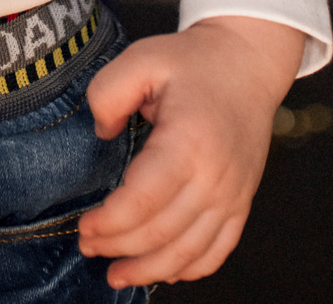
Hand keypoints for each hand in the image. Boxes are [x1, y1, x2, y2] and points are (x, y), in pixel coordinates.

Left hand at [77, 14, 305, 287]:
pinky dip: (189, 268)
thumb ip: (108, 92)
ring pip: (190, 253)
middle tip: (88, 246)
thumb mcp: (142, 58)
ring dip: (150, 270)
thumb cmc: (194, 63)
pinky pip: (218, 250)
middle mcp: (216, 176)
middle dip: (119, 247)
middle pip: (162, 233)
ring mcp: (233, 194)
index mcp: (189, 142)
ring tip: (117, 274)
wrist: (248, 64)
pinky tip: (163, 271)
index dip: (109, 223)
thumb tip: (102, 133)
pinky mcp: (241, 202)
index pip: (142, 202)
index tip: (84, 225)